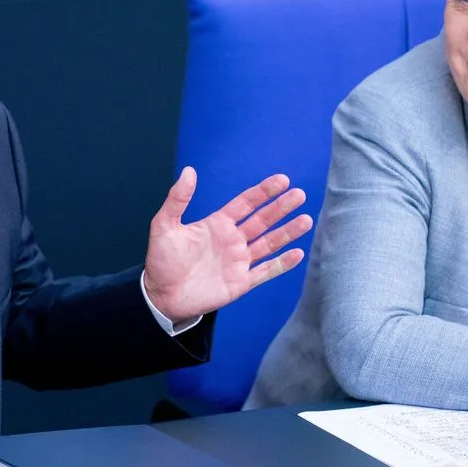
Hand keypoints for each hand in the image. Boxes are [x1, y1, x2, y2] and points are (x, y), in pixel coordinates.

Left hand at [142, 167, 311, 322]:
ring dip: (287, 232)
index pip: (246, 204)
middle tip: (300, 195)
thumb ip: (177, 199)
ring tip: (306, 220)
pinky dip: (282, 264)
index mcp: (217, 224)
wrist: (161, 296)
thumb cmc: (161, 261)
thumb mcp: (164, 226)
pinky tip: (297, 253)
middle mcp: (232, 240)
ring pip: (269, 243)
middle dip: (281, 208)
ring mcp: (238, 261)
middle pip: (263, 220)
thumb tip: (189, 171)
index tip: (282, 180)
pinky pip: (266, 271)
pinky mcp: (241, 282)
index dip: (263, 192)